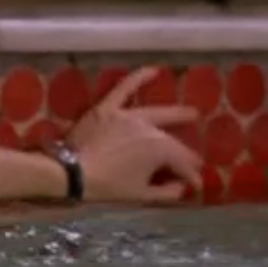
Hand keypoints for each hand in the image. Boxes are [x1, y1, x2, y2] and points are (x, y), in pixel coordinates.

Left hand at [67, 66, 203, 201]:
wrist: (71, 173)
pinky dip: (137, 78)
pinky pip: (123, 89)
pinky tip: (153, 71)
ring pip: (155, 113)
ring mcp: (127, 116)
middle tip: (196, 160)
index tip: (194, 186)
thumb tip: (181, 187)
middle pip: (172, 140)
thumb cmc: (107, 187)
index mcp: (160, 150)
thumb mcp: (141, 195)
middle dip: (186, 152)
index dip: (190, 176)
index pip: (182, 162)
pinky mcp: (106, 109)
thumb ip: (166, 192)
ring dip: (175, 113)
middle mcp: (148, 128)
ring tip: (192, 113)